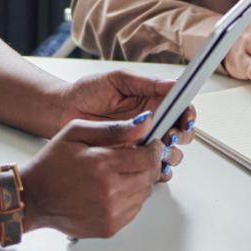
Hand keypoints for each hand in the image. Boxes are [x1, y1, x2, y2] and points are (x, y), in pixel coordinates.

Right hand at [21, 114, 164, 237]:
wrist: (34, 197)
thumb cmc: (52, 164)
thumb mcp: (78, 132)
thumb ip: (114, 128)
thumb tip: (144, 124)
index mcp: (102, 164)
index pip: (147, 158)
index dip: (153, 149)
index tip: (151, 144)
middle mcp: (109, 192)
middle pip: (149, 177)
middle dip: (148, 164)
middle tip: (136, 157)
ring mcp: (110, 213)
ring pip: (144, 194)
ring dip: (139, 181)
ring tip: (119, 173)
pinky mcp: (109, 227)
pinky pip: (134, 210)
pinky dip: (130, 198)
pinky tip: (113, 189)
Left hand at [57, 70, 194, 178]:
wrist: (63, 111)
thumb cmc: (87, 91)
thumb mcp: (117, 80)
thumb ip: (146, 83)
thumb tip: (173, 84)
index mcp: (152, 100)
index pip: (180, 108)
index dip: (188, 114)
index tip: (186, 118)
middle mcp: (151, 122)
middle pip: (181, 132)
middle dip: (181, 136)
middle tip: (170, 135)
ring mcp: (142, 141)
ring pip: (170, 152)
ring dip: (170, 153)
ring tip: (158, 149)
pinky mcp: (130, 158)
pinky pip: (152, 168)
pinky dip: (157, 170)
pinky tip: (152, 167)